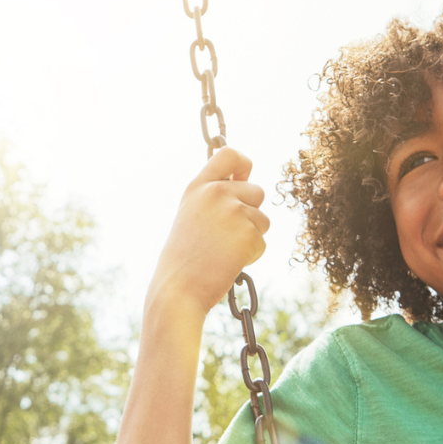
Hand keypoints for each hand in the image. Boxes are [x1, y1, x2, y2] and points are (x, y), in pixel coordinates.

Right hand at [148, 148, 270, 316]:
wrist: (179, 289)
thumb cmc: (183, 259)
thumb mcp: (191, 216)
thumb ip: (213, 197)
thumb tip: (246, 183)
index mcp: (198, 187)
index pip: (229, 154)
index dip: (243, 163)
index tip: (244, 176)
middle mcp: (216, 193)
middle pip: (257, 191)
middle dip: (251, 214)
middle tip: (227, 236)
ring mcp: (234, 211)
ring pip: (263, 219)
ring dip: (252, 237)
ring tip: (224, 251)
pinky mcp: (249, 233)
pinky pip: (262, 242)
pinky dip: (251, 255)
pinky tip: (229, 262)